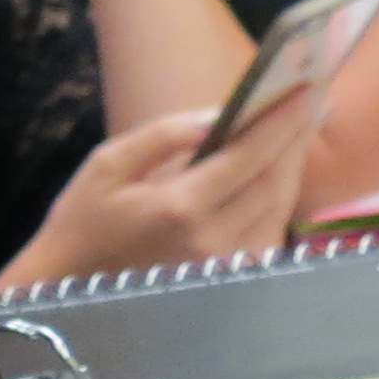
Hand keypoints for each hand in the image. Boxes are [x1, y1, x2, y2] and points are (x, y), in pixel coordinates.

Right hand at [0, 93, 317, 286]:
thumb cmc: (81, 222)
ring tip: (299, 131)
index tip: (303, 91)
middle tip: (311, 103)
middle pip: (274, 181)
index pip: (248, 157)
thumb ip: (163, 136)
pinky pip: (269, 231)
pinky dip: (279, 198)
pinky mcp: (229, 278)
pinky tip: (278, 173)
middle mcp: (213, 239)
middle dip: (294, 139)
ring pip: (279, 207)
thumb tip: (218, 114)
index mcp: (180, 208)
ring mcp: (225, 264)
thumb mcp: (106, 164)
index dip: (280, 122)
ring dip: (292, 167)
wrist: (67, 287)